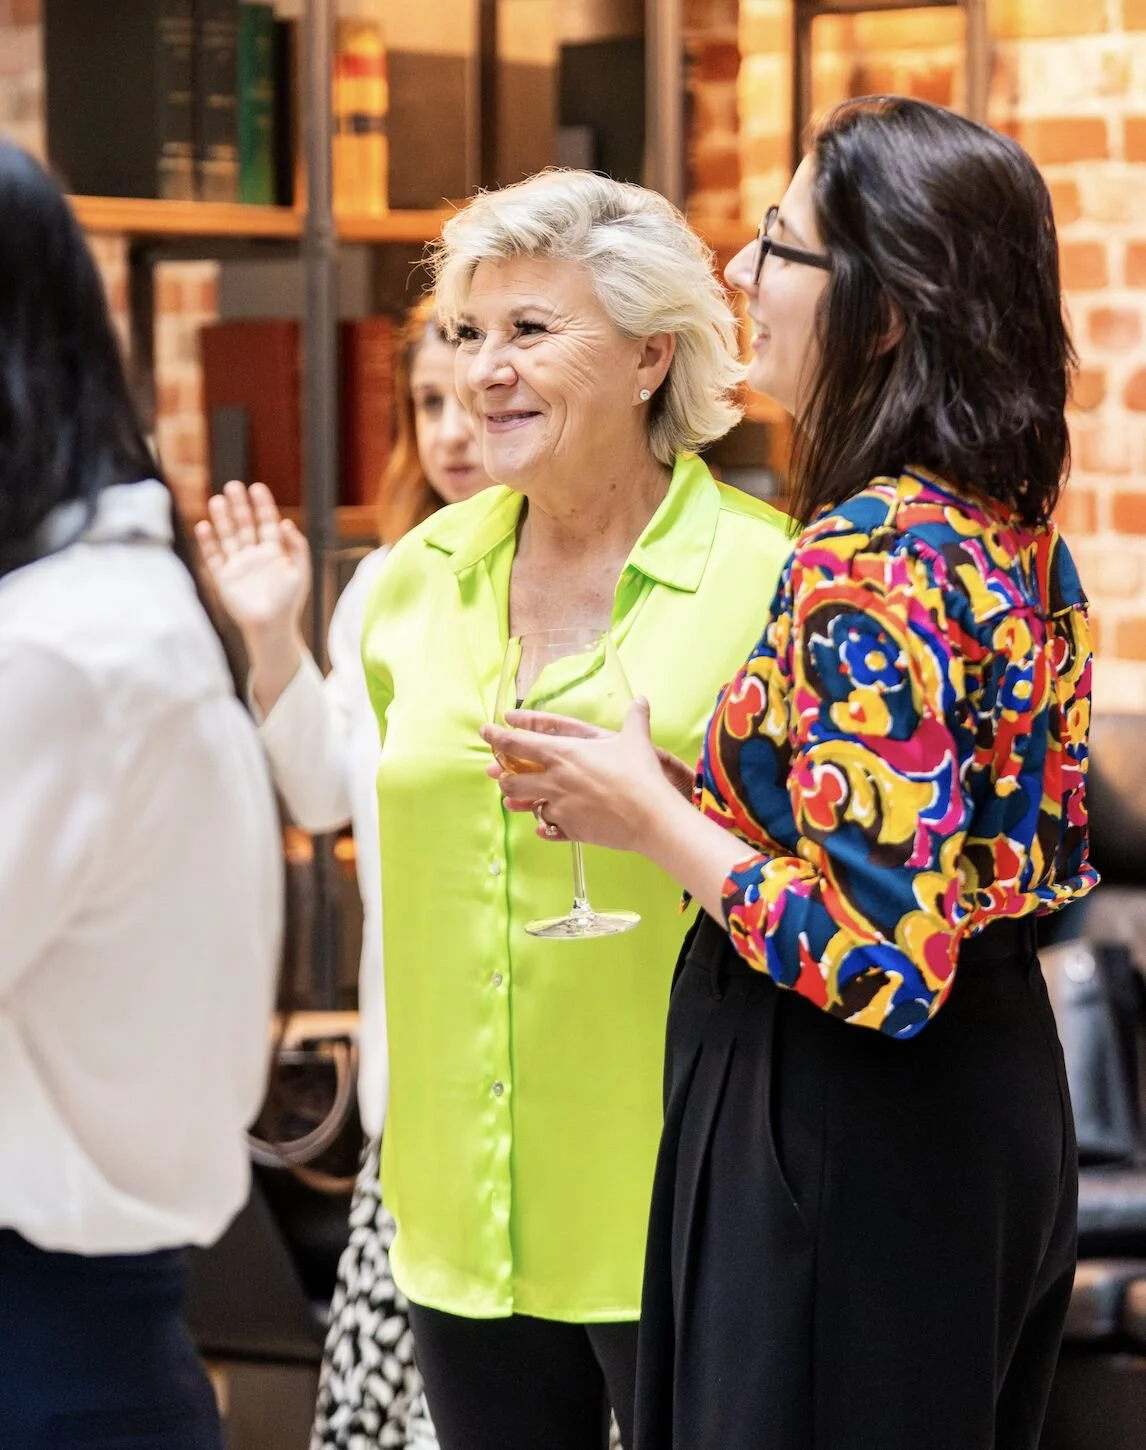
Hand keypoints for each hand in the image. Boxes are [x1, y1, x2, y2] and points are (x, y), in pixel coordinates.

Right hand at [195, 480, 309, 640]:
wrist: (271, 627)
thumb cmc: (289, 602)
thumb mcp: (300, 571)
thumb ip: (297, 547)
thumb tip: (287, 523)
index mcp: (274, 552)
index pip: (267, 522)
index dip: (263, 505)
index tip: (257, 488)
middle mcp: (254, 555)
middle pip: (245, 525)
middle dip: (239, 506)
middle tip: (233, 486)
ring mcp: (238, 565)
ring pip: (228, 536)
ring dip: (223, 519)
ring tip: (217, 500)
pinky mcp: (223, 578)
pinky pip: (213, 556)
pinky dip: (208, 542)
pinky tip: (203, 526)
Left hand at [481, 698, 682, 850]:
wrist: (649, 816)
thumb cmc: (640, 774)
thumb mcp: (635, 739)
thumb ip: (635, 718)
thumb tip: (641, 700)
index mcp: (562, 754)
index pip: (516, 743)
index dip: (496, 736)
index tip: (485, 731)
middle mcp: (554, 780)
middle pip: (511, 780)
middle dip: (502, 776)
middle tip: (500, 771)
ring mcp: (559, 807)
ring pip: (525, 806)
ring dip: (517, 802)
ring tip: (514, 800)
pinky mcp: (570, 829)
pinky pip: (547, 828)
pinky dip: (543, 825)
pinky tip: (543, 825)